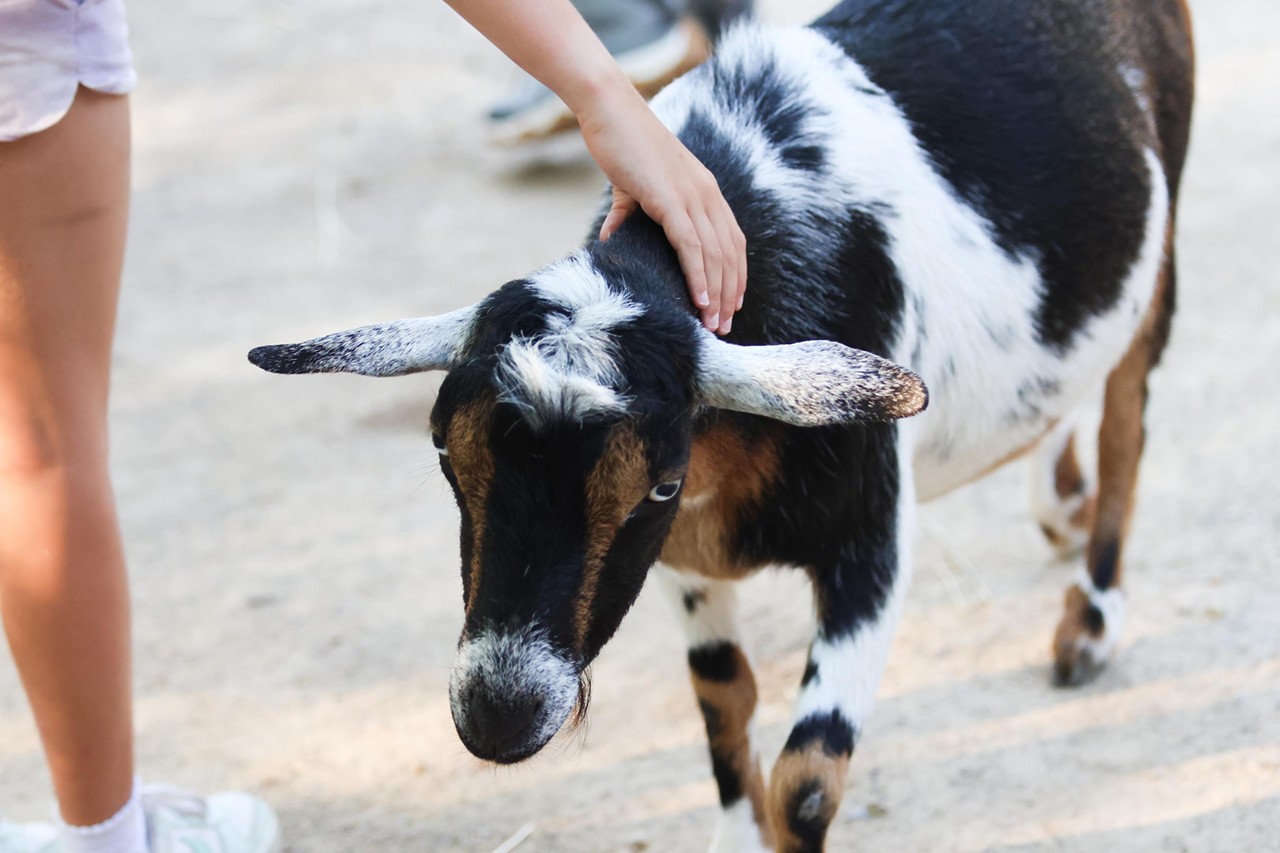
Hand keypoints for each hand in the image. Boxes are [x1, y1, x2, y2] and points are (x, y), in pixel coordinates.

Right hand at [582, 85, 746, 334]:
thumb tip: (609, 238)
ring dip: (717, 294)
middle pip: (730, 255)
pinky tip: (700, 301)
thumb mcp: (630, 186)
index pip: (732, 242)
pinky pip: (692, 247)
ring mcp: (692, 196)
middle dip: (730, 295)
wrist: (609, 109)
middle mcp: (707, 194)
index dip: (735, 276)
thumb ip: (627, 214)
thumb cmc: (619, 143)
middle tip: (722, 327)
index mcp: (704, 191)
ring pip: (715, 256)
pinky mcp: (672, 200)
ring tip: (713, 324)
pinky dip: (699, 276)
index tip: (730, 306)